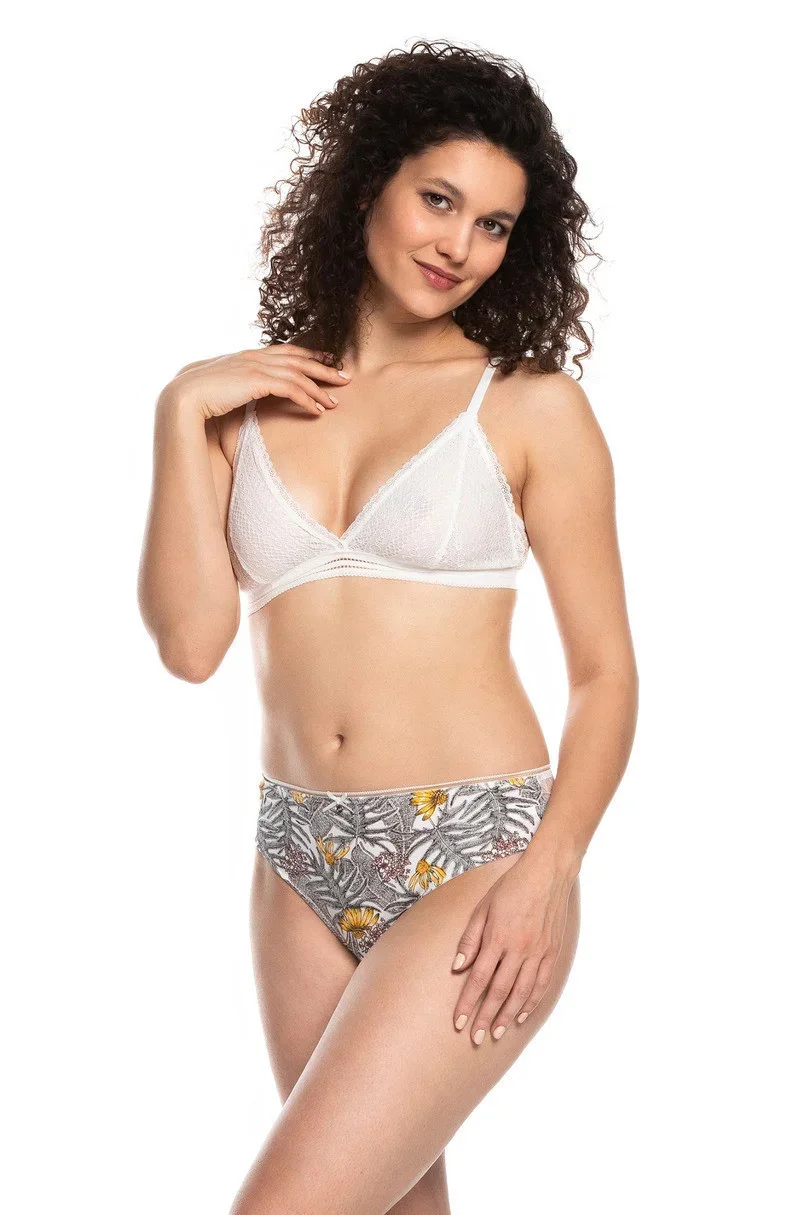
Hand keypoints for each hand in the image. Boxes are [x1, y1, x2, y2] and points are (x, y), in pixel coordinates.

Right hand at [161, 342, 350, 420]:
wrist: (184, 396)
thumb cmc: (198, 396)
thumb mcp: (223, 386)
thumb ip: (239, 385)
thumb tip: (245, 393)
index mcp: (247, 355)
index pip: (285, 351)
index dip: (308, 355)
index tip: (326, 362)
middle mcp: (254, 356)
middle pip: (298, 359)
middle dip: (324, 368)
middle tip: (344, 376)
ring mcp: (256, 366)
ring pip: (299, 374)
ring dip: (320, 389)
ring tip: (335, 402)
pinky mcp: (258, 381)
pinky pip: (292, 389)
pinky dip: (308, 400)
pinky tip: (318, 411)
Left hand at [450, 852, 575, 1043]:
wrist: (548, 873)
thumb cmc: (511, 887)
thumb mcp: (483, 907)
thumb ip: (470, 939)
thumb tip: (457, 968)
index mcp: (497, 937)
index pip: (478, 978)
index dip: (467, 1003)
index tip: (458, 1022)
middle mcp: (518, 949)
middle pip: (498, 991)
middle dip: (485, 1017)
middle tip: (474, 1038)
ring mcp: (538, 952)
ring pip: (521, 993)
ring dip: (507, 1016)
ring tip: (496, 1033)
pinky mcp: (552, 952)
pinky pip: (541, 984)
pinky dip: (531, 1002)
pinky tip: (522, 1016)